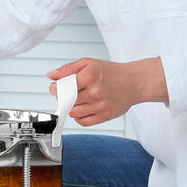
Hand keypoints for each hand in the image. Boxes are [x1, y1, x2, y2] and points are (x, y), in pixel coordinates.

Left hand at [47, 57, 167, 125]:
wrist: (134, 82)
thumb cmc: (111, 72)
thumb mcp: (89, 63)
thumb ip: (68, 69)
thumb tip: (51, 76)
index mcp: (90, 76)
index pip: (63, 87)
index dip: (55, 88)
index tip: (56, 87)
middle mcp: (95, 91)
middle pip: (67, 101)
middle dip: (63, 98)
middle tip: (67, 93)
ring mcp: (101, 105)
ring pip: (73, 113)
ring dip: (71, 107)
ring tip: (77, 100)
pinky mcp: (105, 116)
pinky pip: (83, 122)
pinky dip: (79, 117)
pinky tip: (84, 108)